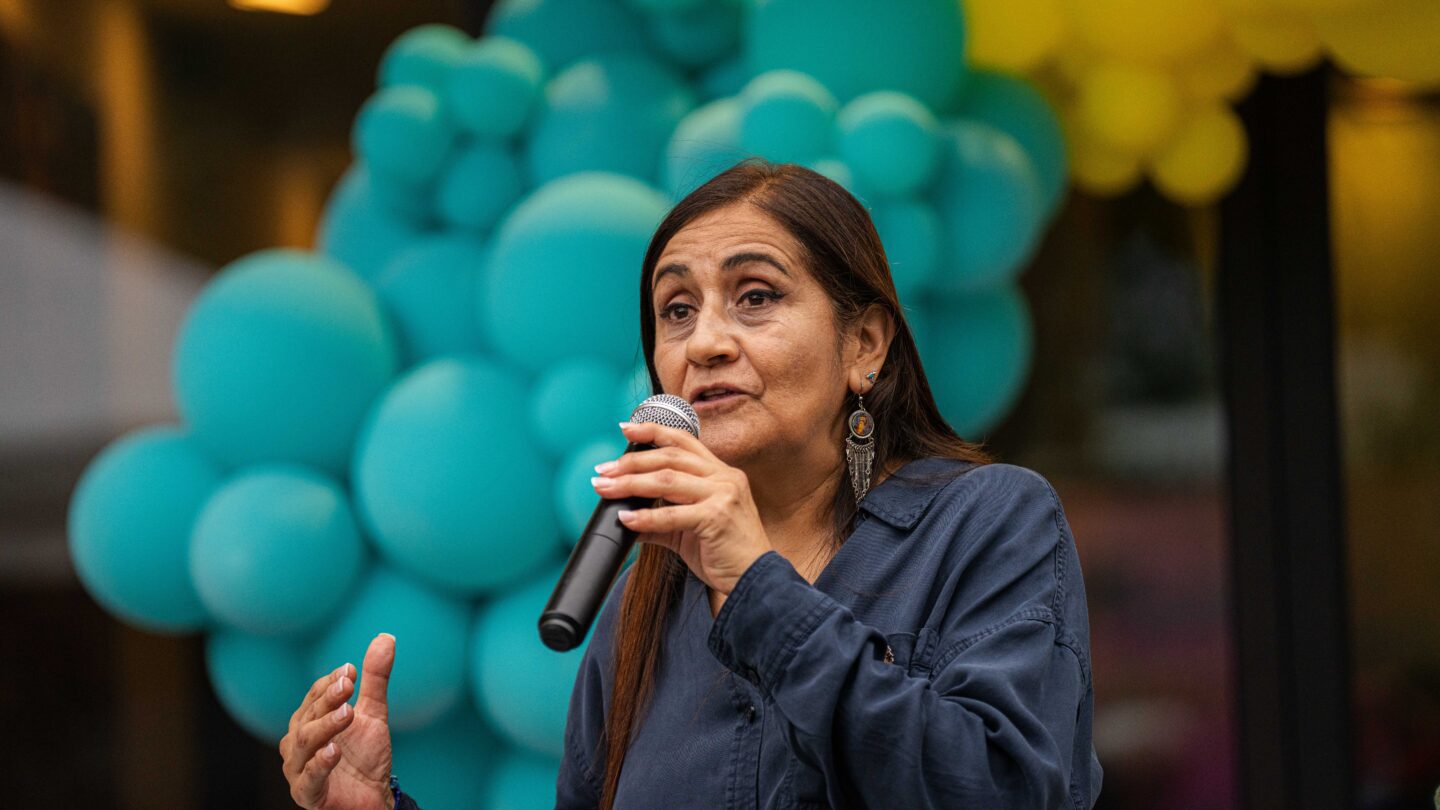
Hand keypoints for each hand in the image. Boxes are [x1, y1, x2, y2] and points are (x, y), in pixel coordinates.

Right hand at [279, 633, 396, 809]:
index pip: (313, 697)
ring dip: (325, 726)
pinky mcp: (308, 795)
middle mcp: (297, 743)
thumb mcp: (373, 713)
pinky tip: (334, 751)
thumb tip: (386, 637)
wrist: (374, 797)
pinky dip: (319, 764)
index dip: (330, 683)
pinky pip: (307, 779)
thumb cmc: (365, 756)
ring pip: (303, 743)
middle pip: (307, 717)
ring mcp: (299, 770)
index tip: (350, 670)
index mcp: (308, 721)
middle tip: (350, 685)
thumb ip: (375, 679)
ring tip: (348, 713)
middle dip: (328, 700)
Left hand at [591, 421, 772, 595]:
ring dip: (630, 483)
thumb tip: (624, 516)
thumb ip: (660, 520)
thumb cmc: (726, 554)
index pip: (684, 441)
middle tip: (603, 471)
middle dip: (631, 462)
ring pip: (667, 480)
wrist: (755, 581)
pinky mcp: (717, 518)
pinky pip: (672, 514)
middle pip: (670, 457)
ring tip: (605, 489)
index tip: (625, 428)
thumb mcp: (689, 530)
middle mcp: (724, 478)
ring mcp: (723, 495)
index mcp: (721, 474)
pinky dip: (645, 517)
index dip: (652, 430)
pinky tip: (626, 519)